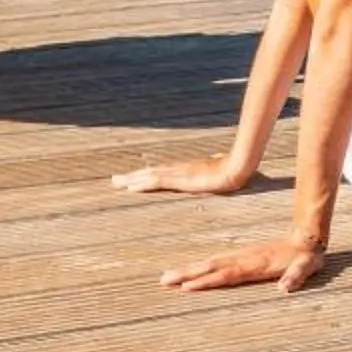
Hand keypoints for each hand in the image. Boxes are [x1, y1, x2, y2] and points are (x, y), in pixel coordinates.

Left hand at [111, 155, 256, 196]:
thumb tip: (221, 164)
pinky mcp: (180, 179)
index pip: (161, 172)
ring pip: (149, 176)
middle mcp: (178, 169)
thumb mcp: (221, 169)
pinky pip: (156, 182)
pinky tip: (131, 187)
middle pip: (151, 172)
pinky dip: (142, 184)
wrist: (237, 167)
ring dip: (132, 180)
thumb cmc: (232, 168)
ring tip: (117, 183)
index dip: (146, 175)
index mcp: (186, 169)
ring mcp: (178, 173)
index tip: (133, 178)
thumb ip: (216, 168)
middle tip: (114, 180)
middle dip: (132, 177)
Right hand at [157, 237, 324, 293]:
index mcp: (256, 264)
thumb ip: (296, 276)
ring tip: (167, 278)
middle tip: (163, 281)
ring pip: (210, 263)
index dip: (208, 281)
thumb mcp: (306, 267)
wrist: (307, 236)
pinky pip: (216, 262)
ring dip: (189, 270)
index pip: (228, 274)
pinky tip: (189, 273)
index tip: (187, 287)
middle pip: (211, 267)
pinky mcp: (241, 256)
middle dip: (187, 274)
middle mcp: (244, 259)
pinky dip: (200, 267)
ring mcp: (241, 256)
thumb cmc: (306, 257)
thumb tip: (285, 288)